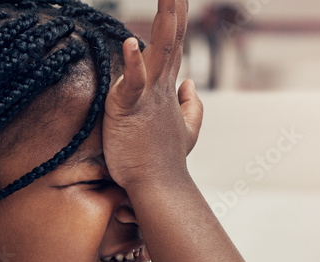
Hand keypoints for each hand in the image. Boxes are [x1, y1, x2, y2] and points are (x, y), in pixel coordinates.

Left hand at [103, 0, 203, 189]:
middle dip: (173, 10)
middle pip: (170, 39)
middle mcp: (161, 88)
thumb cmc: (164, 161)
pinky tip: (132, 43)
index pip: (173, 45)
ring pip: (158, 52)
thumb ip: (189, 105)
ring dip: (163, 23)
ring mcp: (148, 97)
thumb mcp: (183, 130)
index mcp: (166, 89)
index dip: (176, 18)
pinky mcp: (130, 110)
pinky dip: (133, 63)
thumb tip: (189, 85)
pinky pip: (133, 83)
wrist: (158, 186)